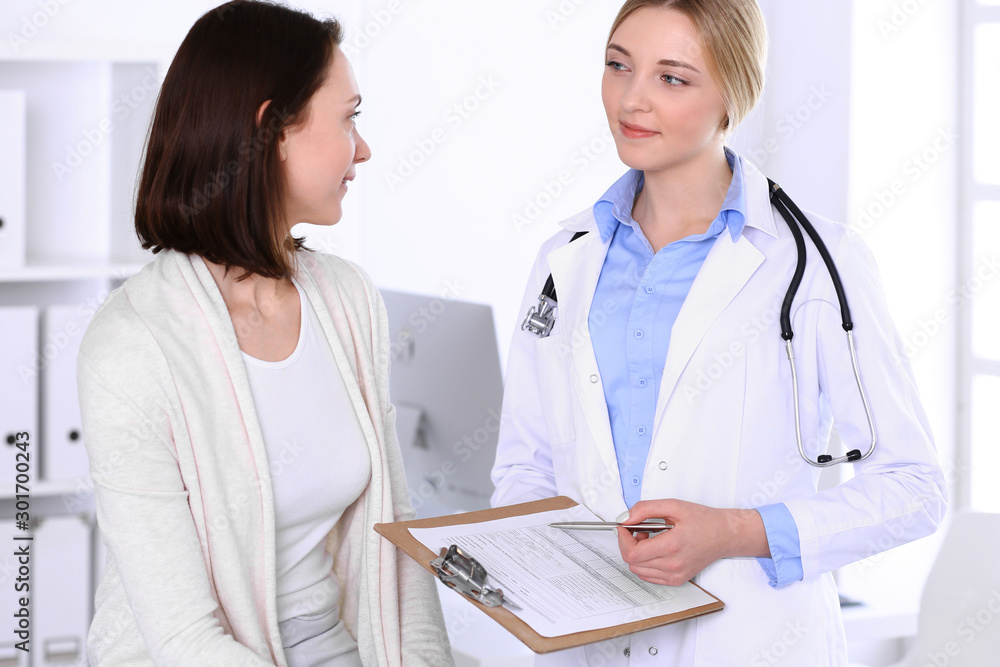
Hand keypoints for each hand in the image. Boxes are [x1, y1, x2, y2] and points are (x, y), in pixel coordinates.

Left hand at [616, 499, 768, 585]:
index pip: (632, 553)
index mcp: (672, 546)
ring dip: (636, 554)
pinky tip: (654, 550)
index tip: (624, 527)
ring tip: (648, 539)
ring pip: (639, 571)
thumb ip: (645, 509)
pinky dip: (645, 563)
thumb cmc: (703, 520)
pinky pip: (650, 576)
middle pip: (632, 563)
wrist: (724, 535)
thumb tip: (626, 517)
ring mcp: (676, 576)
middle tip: (638, 530)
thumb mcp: (673, 506)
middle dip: (628, 544)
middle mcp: (673, 565)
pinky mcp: (677, 580)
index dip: (623, 539)